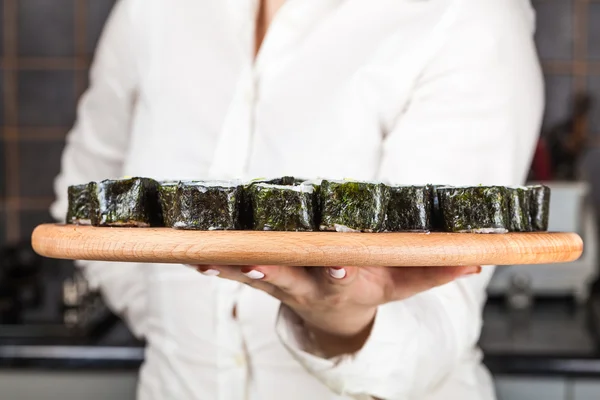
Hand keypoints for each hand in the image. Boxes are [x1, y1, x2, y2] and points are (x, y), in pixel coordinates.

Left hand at [193, 264, 480, 356]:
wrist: (336, 317)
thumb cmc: (371, 290)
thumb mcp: (404, 285)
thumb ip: (436, 270)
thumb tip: (478, 261)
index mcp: (347, 284)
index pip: (346, 279)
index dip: (343, 274)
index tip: (339, 269)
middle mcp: (311, 285)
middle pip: (293, 277)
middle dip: (277, 272)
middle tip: (257, 264)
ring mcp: (283, 283)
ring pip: (255, 273)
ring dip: (231, 266)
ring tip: (205, 256)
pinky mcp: (263, 277)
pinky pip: (235, 269)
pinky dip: (215, 263)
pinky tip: (192, 256)